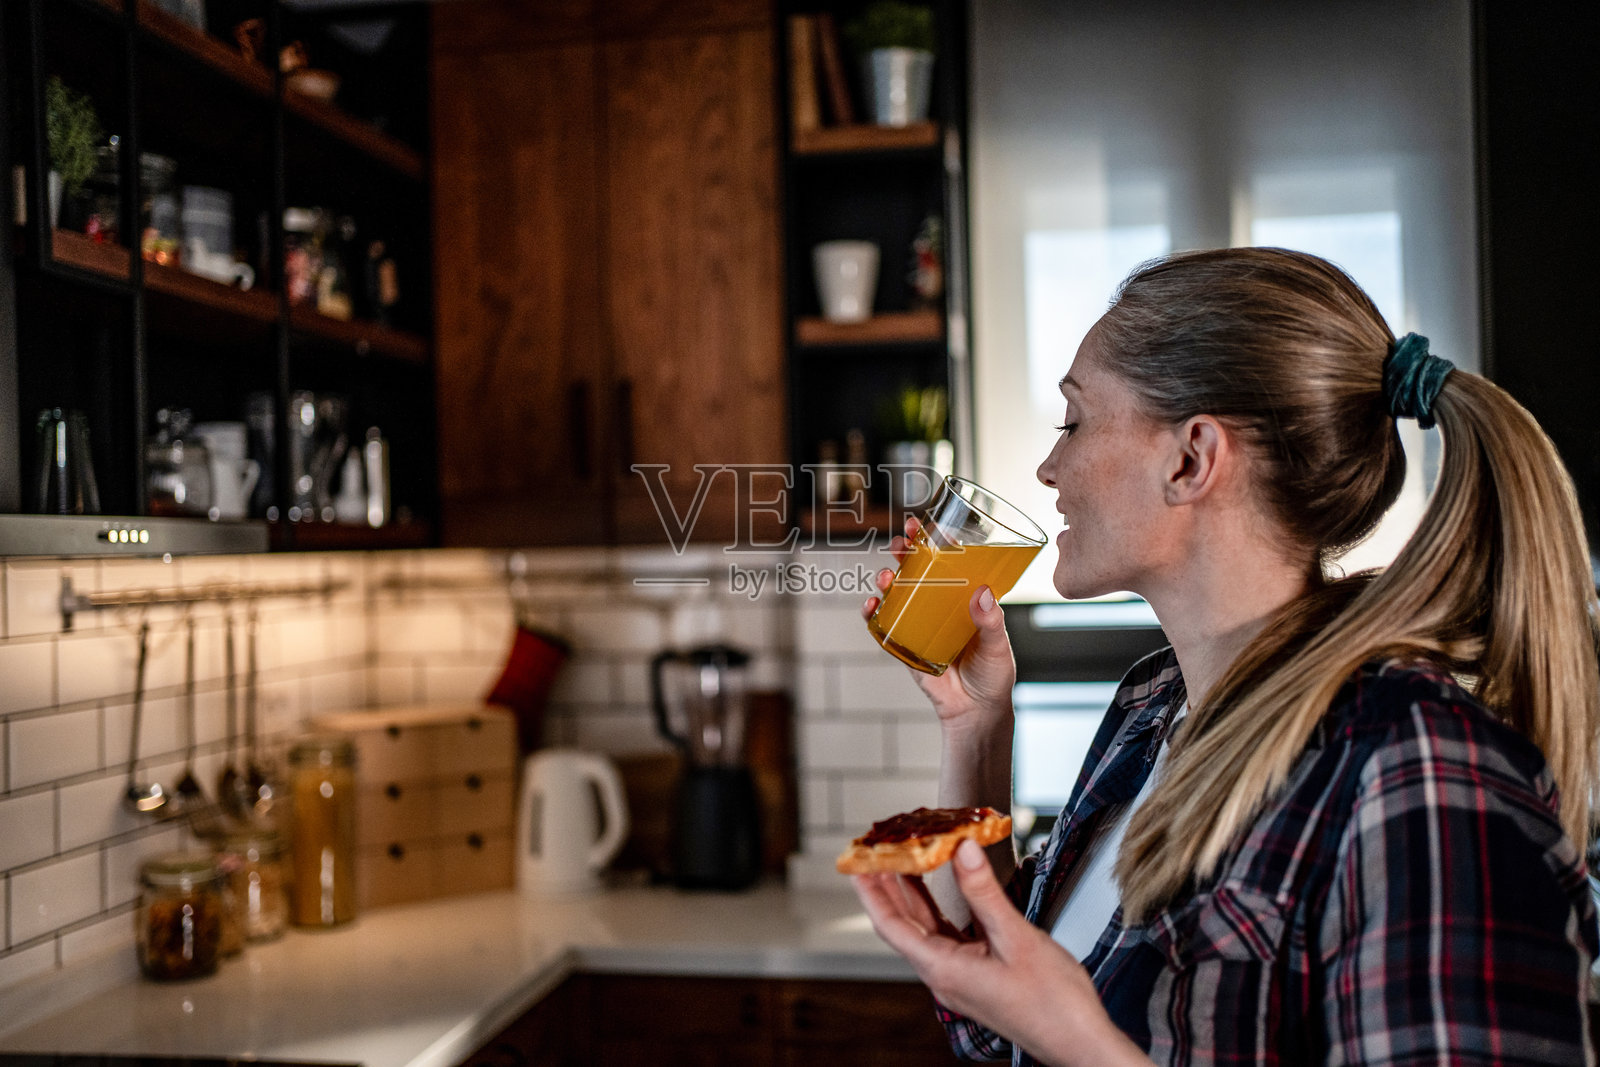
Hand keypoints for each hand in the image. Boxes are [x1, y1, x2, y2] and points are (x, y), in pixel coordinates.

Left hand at [852, 841, 1150, 1066]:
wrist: (1080, 1042)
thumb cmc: (1054, 1002)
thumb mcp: (1016, 938)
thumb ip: (984, 892)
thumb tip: (961, 849)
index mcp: (945, 970)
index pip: (891, 924)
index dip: (871, 890)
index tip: (858, 860)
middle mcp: (944, 975)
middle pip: (903, 924)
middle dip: (887, 885)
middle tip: (878, 847)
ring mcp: (959, 976)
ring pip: (925, 928)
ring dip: (913, 893)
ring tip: (902, 856)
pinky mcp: (976, 975)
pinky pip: (947, 935)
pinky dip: (940, 907)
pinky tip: (941, 886)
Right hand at [861, 517, 1019, 730]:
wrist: (976, 714)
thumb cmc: (993, 677)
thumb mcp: (998, 647)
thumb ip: (991, 623)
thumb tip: (982, 594)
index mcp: (965, 600)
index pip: (950, 563)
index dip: (936, 542)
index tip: (927, 525)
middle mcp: (941, 608)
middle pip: (918, 571)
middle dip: (906, 552)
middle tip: (900, 541)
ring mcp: (920, 625)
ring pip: (898, 594)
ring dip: (888, 579)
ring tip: (886, 576)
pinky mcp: (905, 645)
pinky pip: (884, 625)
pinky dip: (873, 613)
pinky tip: (871, 606)